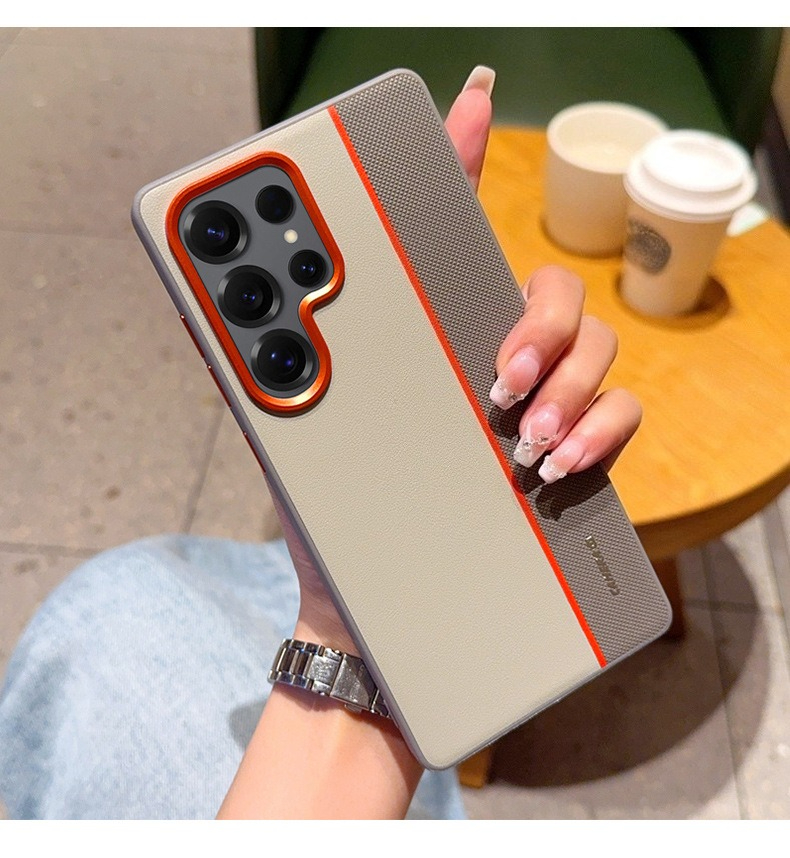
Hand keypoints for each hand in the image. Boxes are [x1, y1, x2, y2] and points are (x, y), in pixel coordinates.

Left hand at [271, 67, 640, 655]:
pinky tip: (556, 463)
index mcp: (426, 338)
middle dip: (537, 321)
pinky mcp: (571, 458)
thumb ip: (254, 364)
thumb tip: (195, 303)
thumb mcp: (285, 433)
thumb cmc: (325, 517)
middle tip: (500, 375)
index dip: (462, 160)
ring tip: (522, 433)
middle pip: (547, 288)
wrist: (363, 612)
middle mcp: (488, 358)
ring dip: (570, 380)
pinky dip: (600, 429)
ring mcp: (537, 406)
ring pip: (596, 345)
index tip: (467, 102)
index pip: (451, 233)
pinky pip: (623, 416)